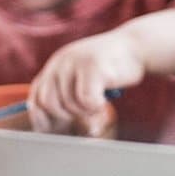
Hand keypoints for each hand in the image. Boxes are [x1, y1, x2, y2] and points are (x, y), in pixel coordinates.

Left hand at [31, 30, 147, 134]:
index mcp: (56, 64)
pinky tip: (104, 101)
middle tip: (84, 115)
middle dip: (66, 116)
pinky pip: (87, 101)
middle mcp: (61, 61)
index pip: (35, 97)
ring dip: (86, 112)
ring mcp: (76, 62)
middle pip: (49, 103)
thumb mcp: (82, 75)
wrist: (138, 46)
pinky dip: (97, 108)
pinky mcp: (93, 67)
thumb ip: (66, 92)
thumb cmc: (112, 67)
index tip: (53, 129)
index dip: (41, 117)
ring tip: (99, 104)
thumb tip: (49, 126)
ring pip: (70, 105)